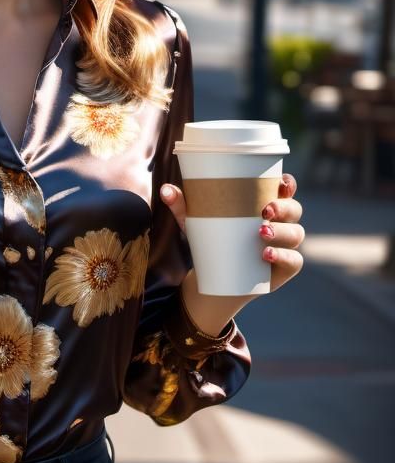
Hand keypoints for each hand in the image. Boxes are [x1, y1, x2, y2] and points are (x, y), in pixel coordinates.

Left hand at [159, 171, 304, 295]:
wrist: (215, 280)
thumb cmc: (211, 240)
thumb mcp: (195, 223)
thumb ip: (182, 206)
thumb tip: (165, 189)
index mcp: (265, 204)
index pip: (285, 188)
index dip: (288, 183)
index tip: (280, 182)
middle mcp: (281, 223)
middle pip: (294, 210)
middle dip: (284, 208)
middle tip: (264, 211)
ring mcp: (286, 246)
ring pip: (296, 234)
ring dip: (283, 232)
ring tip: (260, 234)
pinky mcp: (285, 269)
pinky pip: (294, 261)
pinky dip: (283, 256)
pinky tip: (266, 254)